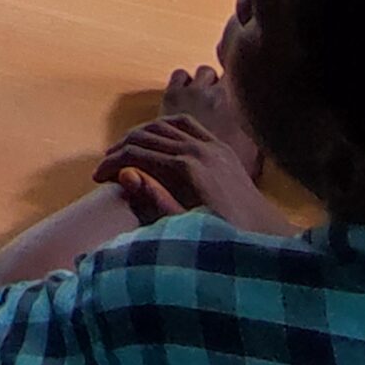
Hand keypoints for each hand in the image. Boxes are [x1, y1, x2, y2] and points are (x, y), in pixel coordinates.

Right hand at [93, 116, 288, 235]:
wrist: (268, 238)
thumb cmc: (226, 240)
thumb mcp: (186, 227)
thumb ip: (155, 200)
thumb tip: (126, 175)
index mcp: (187, 170)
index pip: (137, 155)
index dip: (112, 164)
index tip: (97, 178)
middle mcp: (199, 150)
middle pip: (146, 135)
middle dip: (120, 148)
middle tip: (105, 166)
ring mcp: (212, 146)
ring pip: (165, 124)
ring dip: (140, 133)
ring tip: (125, 152)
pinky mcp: (222, 148)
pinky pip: (187, 124)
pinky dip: (165, 126)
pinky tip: (156, 139)